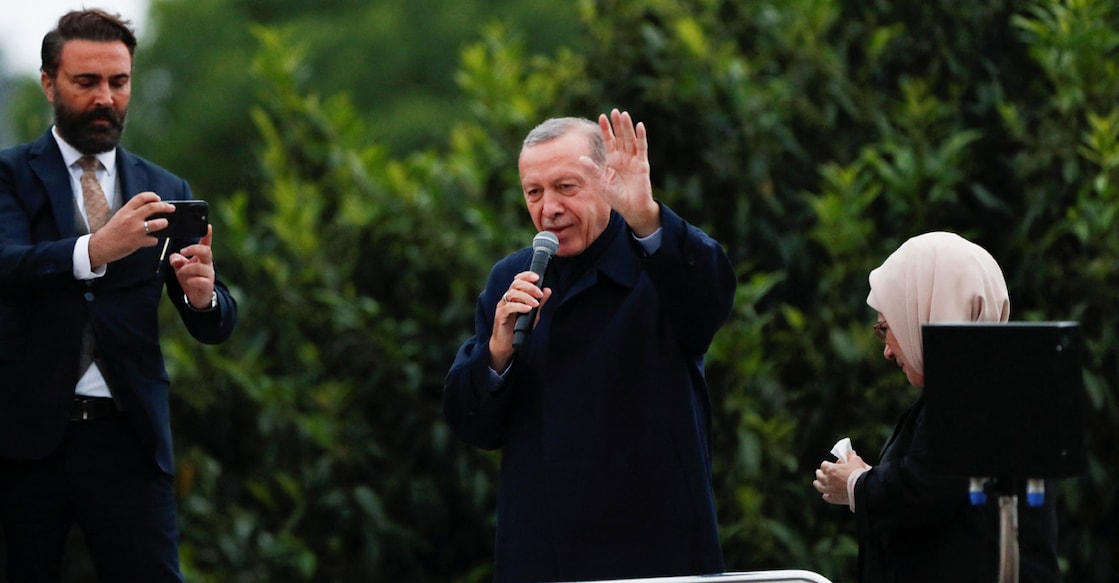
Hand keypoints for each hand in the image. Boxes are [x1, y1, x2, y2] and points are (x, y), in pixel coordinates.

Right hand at [88, 192, 173, 267]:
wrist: (100, 246)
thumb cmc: (111, 232)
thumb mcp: (120, 217)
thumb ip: (133, 213)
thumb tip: (151, 211)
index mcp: (126, 210)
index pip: (141, 197)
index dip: (152, 196)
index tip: (158, 198)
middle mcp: (131, 218)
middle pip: (153, 207)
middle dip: (165, 206)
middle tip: (172, 208)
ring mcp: (135, 230)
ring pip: (157, 223)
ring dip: (164, 223)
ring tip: (165, 223)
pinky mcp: (138, 242)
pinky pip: (153, 240)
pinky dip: (154, 240)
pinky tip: (152, 240)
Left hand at [170, 224, 215, 307]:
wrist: (197, 296)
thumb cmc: (190, 278)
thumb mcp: (180, 267)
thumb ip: (176, 260)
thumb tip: (175, 258)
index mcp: (201, 257)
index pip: (206, 244)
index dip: (207, 235)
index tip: (208, 226)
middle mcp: (207, 263)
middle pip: (205, 251)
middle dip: (193, 249)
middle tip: (182, 252)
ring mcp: (209, 274)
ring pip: (199, 267)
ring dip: (185, 269)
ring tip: (180, 273)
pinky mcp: (208, 285)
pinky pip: (199, 280)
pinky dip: (190, 281)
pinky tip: (188, 283)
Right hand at [488, 270, 551, 369]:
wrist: (506, 344)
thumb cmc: (518, 327)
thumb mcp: (533, 314)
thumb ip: (539, 302)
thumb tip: (548, 290)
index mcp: (514, 295)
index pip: (518, 279)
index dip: (526, 275)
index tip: (537, 277)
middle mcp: (507, 298)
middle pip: (516, 284)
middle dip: (529, 287)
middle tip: (539, 294)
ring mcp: (502, 306)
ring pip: (512, 294)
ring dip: (526, 297)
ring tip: (536, 304)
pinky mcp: (500, 315)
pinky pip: (509, 307)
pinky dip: (520, 306)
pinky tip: (528, 309)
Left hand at [582, 108, 659, 236]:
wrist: (631, 209)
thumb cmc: (615, 198)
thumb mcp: (600, 184)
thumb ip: (592, 171)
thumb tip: (580, 158)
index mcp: (612, 160)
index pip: (609, 141)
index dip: (606, 129)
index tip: (602, 116)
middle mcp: (623, 157)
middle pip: (620, 137)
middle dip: (617, 124)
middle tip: (615, 111)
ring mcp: (633, 160)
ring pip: (630, 139)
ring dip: (627, 127)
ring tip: (624, 114)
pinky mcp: (642, 164)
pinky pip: (641, 148)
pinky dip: (641, 137)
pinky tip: (639, 126)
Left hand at [813, 450, 870, 505]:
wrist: (863, 489)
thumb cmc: (858, 473)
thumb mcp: (856, 461)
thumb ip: (851, 456)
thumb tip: (849, 452)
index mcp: (831, 469)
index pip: (824, 465)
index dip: (827, 464)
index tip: (830, 465)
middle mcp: (827, 479)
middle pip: (819, 475)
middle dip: (820, 473)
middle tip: (821, 472)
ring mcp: (830, 490)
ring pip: (819, 486)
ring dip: (818, 483)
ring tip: (818, 482)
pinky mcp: (834, 498)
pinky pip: (826, 497)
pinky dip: (826, 495)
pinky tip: (826, 494)